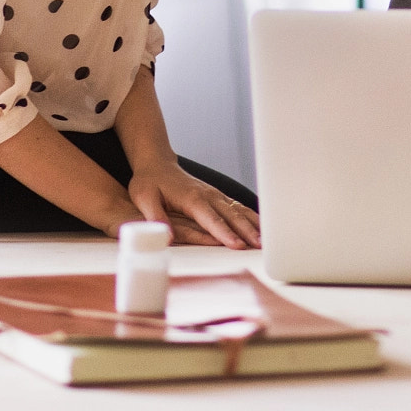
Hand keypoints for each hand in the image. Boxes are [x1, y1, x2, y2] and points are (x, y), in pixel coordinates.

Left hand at [128, 164, 260, 249]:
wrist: (157, 163)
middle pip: (231, 216)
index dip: (224, 233)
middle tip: (260, 247)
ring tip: (266, 241)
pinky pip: (237, 207)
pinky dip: (250, 217)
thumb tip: (166, 236)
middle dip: (247, 231)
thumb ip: (155, 216)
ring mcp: (214, 195)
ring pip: (238, 210)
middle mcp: (208, 195)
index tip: (237, 245)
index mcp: (192, 198)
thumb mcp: (144, 197)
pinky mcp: (216, 197)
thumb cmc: (149, 181)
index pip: (211, 219)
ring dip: (253, 225)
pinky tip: (260, 227)